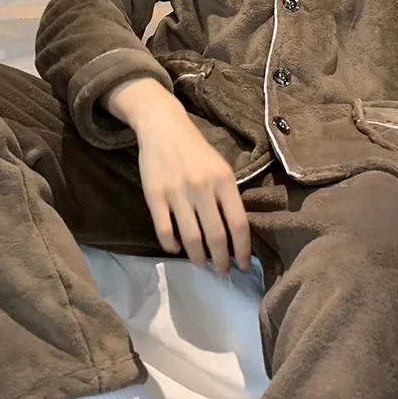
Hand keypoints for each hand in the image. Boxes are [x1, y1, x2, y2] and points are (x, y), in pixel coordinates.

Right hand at [134, 101, 251, 274]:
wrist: (164, 126)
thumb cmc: (197, 150)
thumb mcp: (221, 168)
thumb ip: (227, 197)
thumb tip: (235, 233)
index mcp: (224, 180)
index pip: (238, 223)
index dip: (242, 249)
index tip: (242, 265)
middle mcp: (202, 188)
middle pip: (216, 236)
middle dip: (221, 260)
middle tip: (222, 271)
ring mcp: (177, 192)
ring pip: (191, 238)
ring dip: (198, 258)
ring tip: (202, 264)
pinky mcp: (154, 195)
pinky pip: (164, 230)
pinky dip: (171, 244)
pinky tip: (176, 248)